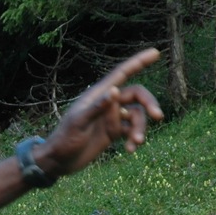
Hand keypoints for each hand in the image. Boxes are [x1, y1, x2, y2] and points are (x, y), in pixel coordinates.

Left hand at [37, 48, 164, 176]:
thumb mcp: (78, 124)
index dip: (138, 62)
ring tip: (136, 142)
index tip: (155, 52)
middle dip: (149, 104)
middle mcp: (107, 103)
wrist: (58, 162)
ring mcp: (112, 117)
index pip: (121, 74)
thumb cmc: (63, 140)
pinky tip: (130, 149)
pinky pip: (132, 130)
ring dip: (141, 127)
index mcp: (97, 95)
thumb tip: (115, 90)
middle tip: (158, 116)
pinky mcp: (114, 132)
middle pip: (137, 95)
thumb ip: (96, 108)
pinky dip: (135, 138)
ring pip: (137, 115)